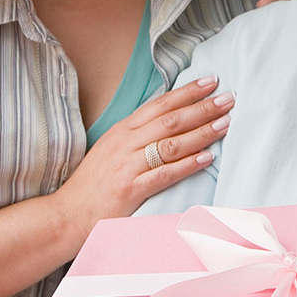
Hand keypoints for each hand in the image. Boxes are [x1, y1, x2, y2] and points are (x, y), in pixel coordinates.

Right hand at [48, 75, 233, 242]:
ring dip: (202, 132)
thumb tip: (171, 119)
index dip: (187, 92)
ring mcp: (127, 166)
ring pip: (171, 143)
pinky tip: (208, 158)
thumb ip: (139, 134)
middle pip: (170, 120)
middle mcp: (125, 143)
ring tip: (226, 123)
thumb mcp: (113, 148)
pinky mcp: (131, 189)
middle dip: (202, 107)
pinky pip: (165, 174)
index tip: (211, 81)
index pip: (160, 104)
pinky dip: (188, 165)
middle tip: (229, 98)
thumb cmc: (94, 183)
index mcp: (122, 130)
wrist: (67, 214)